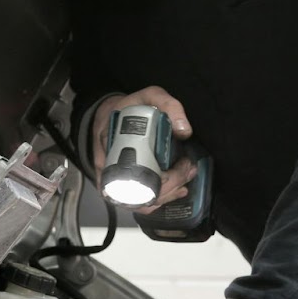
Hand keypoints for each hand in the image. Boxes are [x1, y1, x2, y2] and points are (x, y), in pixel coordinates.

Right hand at [91, 87, 196, 213]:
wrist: (108, 114)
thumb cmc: (129, 106)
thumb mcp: (150, 95)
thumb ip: (169, 106)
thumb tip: (184, 132)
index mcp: (112, 143)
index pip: (137, 172)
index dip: (165, 177)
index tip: (183, 164)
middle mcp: (108, 166)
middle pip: (140, 192)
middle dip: (171, 187)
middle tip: (189, 171)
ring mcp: (111, 179)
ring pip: (138, 202)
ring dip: (166, 196)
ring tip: (185, 182)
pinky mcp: (117, 186)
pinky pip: (134, 203)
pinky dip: (155, 202)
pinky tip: (172, 193)